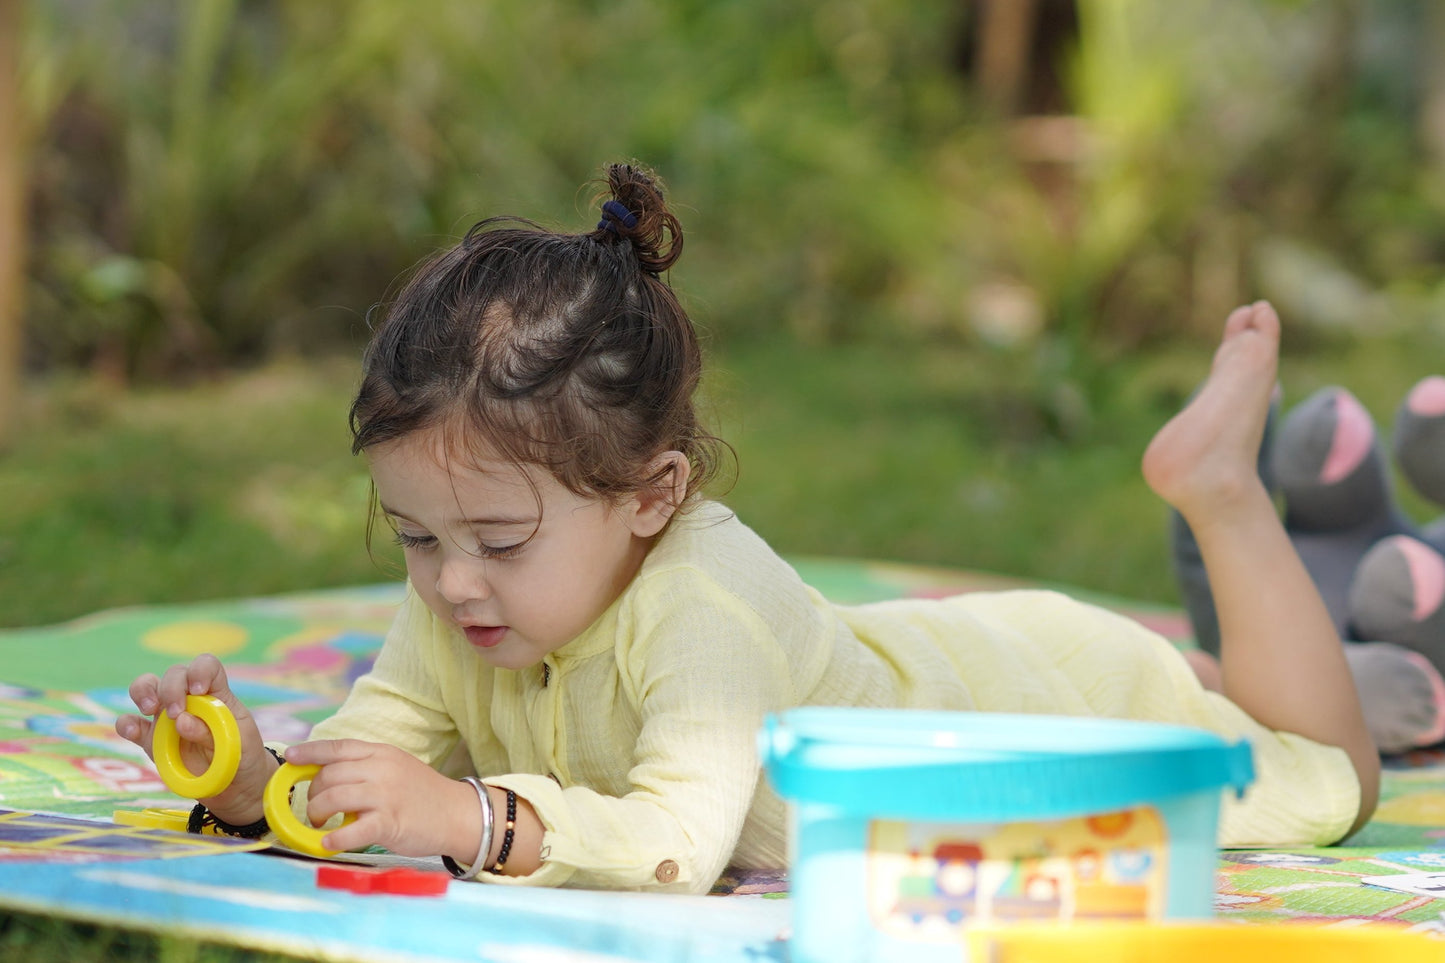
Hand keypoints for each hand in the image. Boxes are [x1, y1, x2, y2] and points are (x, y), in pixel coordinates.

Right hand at [114, 653, 276, 823]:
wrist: (234, 785)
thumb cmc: (240, 754)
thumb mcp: (236, 744)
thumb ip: (210, 732)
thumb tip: (180, 721)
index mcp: (216, 693)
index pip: (206, 666)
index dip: (199, 671)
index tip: (198, 690)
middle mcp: (189, 699)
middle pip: (174, 674)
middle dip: (171, 687)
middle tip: (176, 713)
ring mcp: (167, 718)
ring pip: (146, 688)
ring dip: (144, 692)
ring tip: (150, 709)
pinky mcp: (151, 740)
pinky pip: (130, 725)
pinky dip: (126, 723)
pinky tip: (132, 731)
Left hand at [284, 739, 479, 859]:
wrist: (458, 814)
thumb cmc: (423, 794)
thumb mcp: (396, 767)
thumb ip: (367, 767)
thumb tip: (328, 774)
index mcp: (382, 753)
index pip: (338, 747)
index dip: (310, 752)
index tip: (290, 757)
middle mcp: (382, 769)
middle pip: (329, 775)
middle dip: (314, 794)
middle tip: (316, 810)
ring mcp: (386, 795)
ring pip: (334, 799)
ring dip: (318, 814)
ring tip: (320, 825)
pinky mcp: (390, 822)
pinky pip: (352, 830)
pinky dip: (334, 838)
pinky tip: (327, 843)